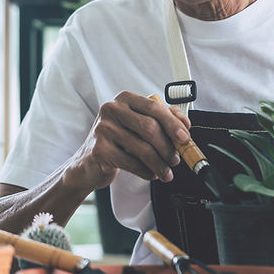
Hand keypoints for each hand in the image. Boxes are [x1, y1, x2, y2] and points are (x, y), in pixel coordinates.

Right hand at [67, 92, 190, 190]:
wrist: (88, 163)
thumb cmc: (117, 141)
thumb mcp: (138, 125)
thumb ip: (161, 119)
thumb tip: (185, 123)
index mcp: (125, 99)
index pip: (155, 107)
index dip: (173, 123)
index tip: (185, 137)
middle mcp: (112, 109)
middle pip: (150, 127)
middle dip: (168, 147)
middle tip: (176, 159)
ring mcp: (103, 128)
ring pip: (143, 148)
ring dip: (159, 163)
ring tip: (166, 172)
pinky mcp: (100, 149)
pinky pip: (131, 162)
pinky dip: (146, 171)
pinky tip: (150, 174)